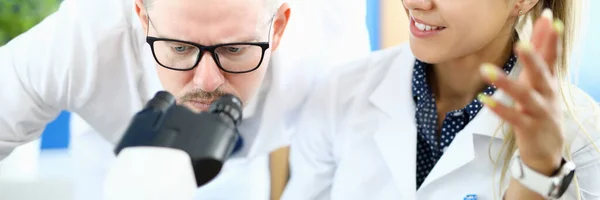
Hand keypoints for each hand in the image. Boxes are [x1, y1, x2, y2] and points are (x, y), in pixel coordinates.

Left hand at [478, 9, 564, 174]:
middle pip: (541, 74)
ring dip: (506, 83)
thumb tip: (544, 24)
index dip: (551, 38)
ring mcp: (540, 112)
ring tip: (485, 70)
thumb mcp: (540, 83)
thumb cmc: (540, 108)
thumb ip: (540, 55)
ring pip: (524, 96)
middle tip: (520, 44)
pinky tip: (483, 100)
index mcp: (549, 80)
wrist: (548, 149)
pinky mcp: (529, 128)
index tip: (549, 18)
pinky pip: (513, 118)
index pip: (551, 56)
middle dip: (532, 59)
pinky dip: (499, 109)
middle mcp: (547, 94)